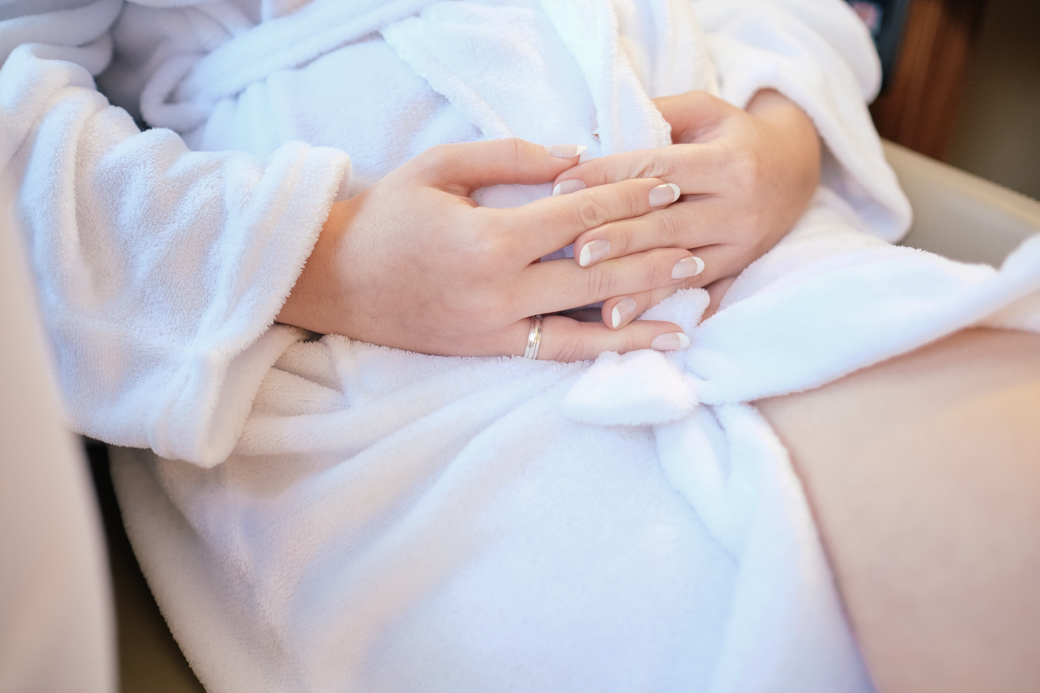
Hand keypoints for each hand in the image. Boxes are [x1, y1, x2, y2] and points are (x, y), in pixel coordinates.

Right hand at [277, 139, 701, 360]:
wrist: (332, 280)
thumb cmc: (384, 216)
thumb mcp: (439, 168)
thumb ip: (510, 158)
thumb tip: (577, 156)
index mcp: (490, 238)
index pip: (580, 215)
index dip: (629, 200)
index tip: (667, 188)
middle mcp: (500, 290)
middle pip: (596, 272)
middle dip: (650, 257)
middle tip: (696, 248)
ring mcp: (496, 328)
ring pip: (587, 322)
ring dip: (642, 313)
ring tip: (690, 308)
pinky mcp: (489, 350)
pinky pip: (557, 352)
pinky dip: (603, 348)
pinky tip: (638, 346)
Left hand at [552, 89, 820, 326]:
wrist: (798, 170)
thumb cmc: (734, 135)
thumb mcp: (704, 110)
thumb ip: (656, 114)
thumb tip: (595, 132)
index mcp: (727, 161)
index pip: (657, 169)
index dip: (609, 177)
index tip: (563, 187)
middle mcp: (737, 206)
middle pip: (667, 222)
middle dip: (619, 235)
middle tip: (575, 247)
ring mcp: (739, 244)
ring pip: (677, 262)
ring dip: (632, 278)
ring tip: (592, 287)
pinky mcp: (735, 269)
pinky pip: (691, 290)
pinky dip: (654, 303)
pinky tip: (622, 318)